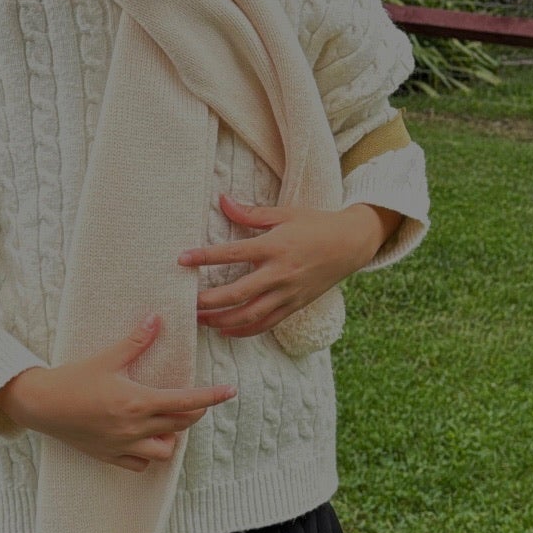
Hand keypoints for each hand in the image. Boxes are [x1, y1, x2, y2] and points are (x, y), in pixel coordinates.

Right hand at [0, 315, 235, 471]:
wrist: (40, 405)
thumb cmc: (72, 379)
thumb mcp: (106, 357)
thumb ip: (136, 341)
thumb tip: (156, 319)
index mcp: (137, 402)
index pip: (186, 402)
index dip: (211, 397)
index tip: (230, 391)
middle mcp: (134, 427)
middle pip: (180, 424)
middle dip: (193, 412)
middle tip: (194, 399)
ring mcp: (123, 445)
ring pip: (165, 451)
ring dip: (172, 436)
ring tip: (167, 421)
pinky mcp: (110, 455)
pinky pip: (141, 463)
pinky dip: (149, 454)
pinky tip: (146, 439)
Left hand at [178, 194, 398, 338]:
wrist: (351, 244)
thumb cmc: (316, 225)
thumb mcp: (285, 213)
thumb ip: (251, 212)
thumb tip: (222, 201)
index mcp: (274, 246)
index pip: (232, 253)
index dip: (205, 256)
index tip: (182, 259)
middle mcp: (280, 273)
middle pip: (237, 293)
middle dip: (209, 301)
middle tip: (186, 302)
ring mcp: (288, 293)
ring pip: (249, 315)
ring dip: (221, 321)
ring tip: (200, 320)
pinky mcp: (295, 306)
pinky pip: (266, 324)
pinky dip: (244, 331)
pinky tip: (226, 330)